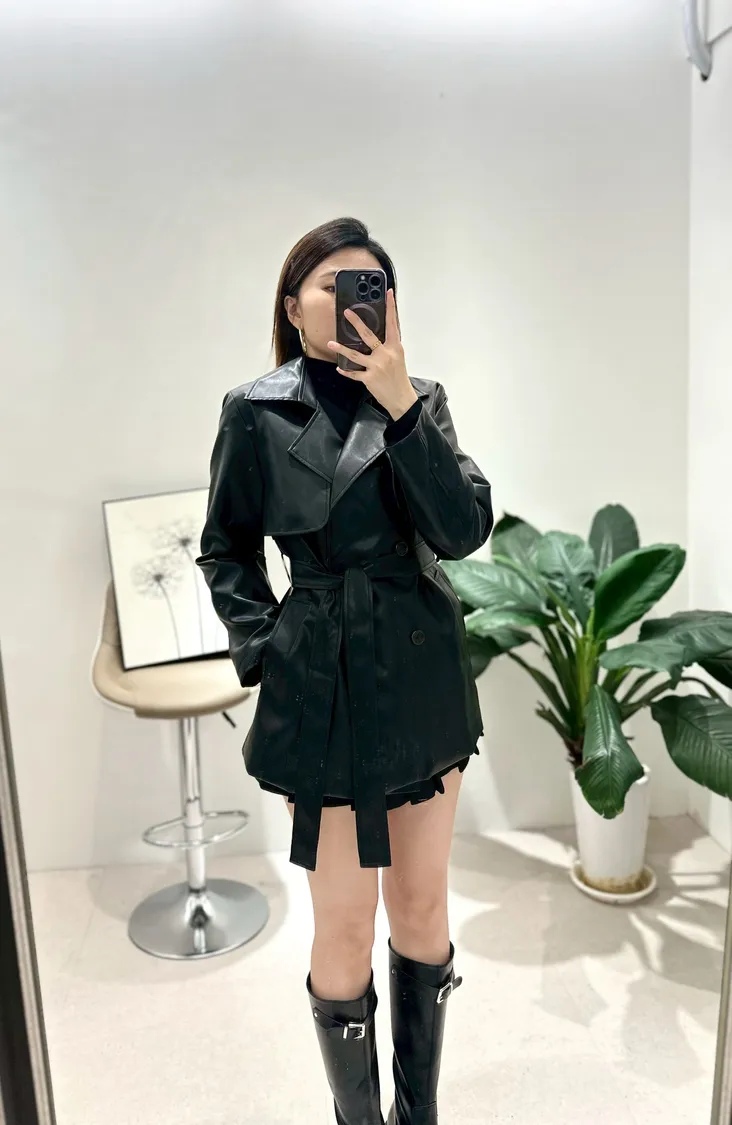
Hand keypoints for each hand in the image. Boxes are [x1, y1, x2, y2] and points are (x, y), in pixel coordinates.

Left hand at [326, 289, 417, 420]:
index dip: (391, 307)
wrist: (401, 398)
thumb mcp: (398, 358)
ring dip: (341, 349)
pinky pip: (354, 373)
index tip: (389, 293)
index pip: (393, 323)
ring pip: (355, 354)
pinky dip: (346, 371)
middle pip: (368, 335)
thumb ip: (389, 346)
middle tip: (347, 313)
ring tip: (331, 343)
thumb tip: (379, 335)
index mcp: (395, 347)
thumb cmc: (399, 377)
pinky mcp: (369, 379)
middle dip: (356, 323)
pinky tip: (339, 368)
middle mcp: (385, 354)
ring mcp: (376, 367)